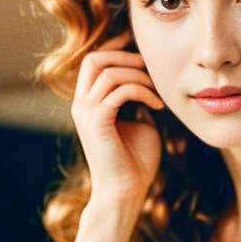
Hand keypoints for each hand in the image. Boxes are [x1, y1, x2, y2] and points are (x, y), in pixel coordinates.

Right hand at [71, 32, 164, 206]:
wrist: (125, 192)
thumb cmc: (135, 161)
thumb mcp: (140, 121)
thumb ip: (138, 98)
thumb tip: (149, 78)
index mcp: (88, 103)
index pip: (94, 61)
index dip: (117, 49)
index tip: (143, 50)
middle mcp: (82, 105)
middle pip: (94, 58)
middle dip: (125, 55)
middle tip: (151, 65)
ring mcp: (86, 113)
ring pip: (108, 72)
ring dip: (139, 76)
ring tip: (158, 91)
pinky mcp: (96, 122)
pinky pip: (119, 90)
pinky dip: (142, 92)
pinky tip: (158, 106)